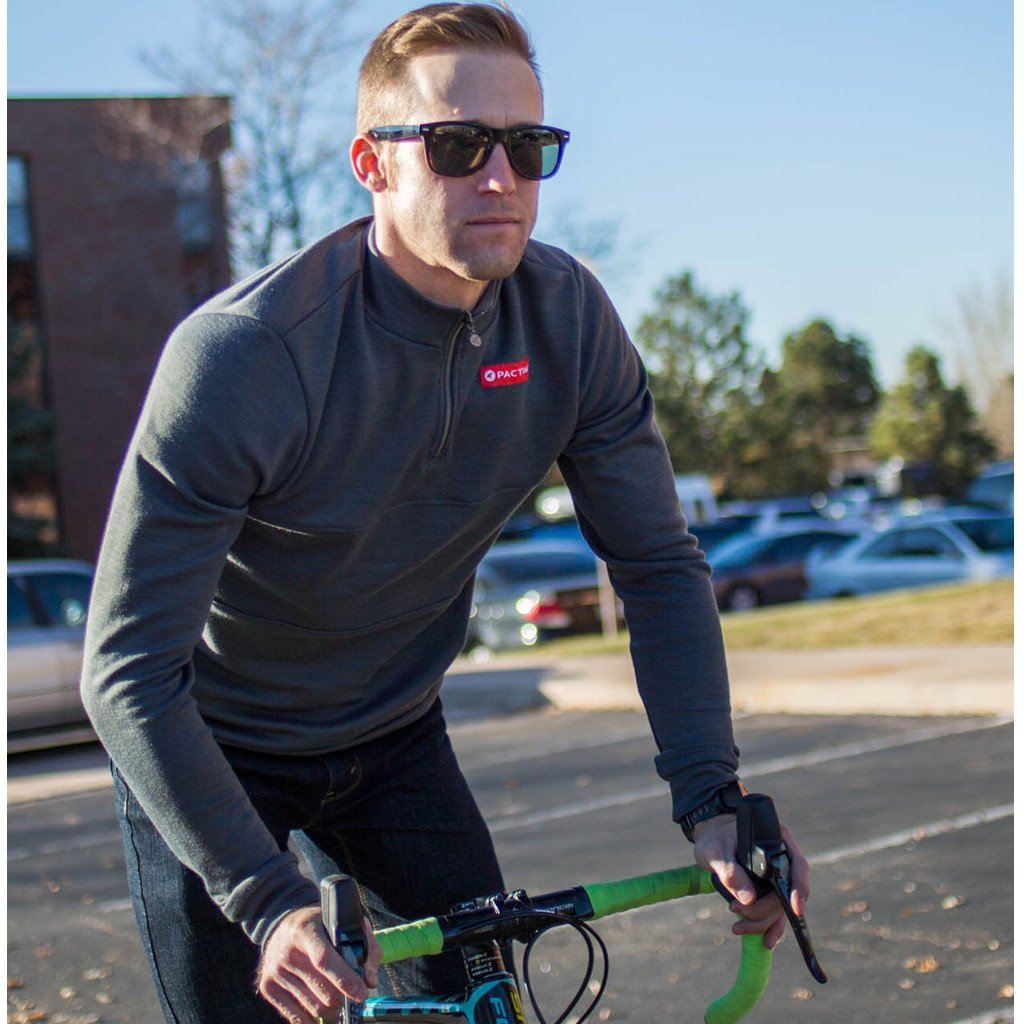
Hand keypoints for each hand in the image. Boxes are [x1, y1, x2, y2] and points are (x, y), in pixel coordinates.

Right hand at [257, 905, 381, 1023]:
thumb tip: (369, 981)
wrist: (285, 927)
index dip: (345, 979)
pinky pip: (296, 1017)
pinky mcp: (267, 987)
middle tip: (353, 998)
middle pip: (322, 990)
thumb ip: (365, 947)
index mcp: (306, 930)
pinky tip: (324, 1010)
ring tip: (340, 1002)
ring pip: (313, 1007)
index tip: (361, 994)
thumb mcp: (344, 924)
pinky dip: (314, 1019)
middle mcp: (287, 951)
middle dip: (344, 999)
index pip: (324, 960)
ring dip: (332, 1010)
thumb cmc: (322, 927)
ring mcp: (275, 971)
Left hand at [692, 814, 810, 949]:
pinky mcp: (769, 892)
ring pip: (779, 907)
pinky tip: (765, 941)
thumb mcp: (716, 851)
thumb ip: (730, 871)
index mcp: (778, 840)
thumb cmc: (715, 839)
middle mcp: (783, 860)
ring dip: (761, 922)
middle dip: (764, 909)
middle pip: (786, 891)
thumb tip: (749, 899)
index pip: (797, 865)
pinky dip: (770, 927)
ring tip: (737, 928)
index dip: (799, 887)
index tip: (795, 907)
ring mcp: (777, 878)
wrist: (711, 841)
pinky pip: (775, 913)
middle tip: (735, 910)